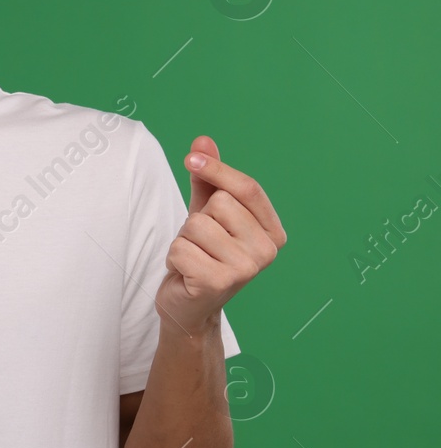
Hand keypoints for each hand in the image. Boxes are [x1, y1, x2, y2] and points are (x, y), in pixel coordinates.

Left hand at [155, 136, 286, 336]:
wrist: (189, 307)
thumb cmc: (202, 255)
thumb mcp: (206, 213)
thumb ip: (208, 179)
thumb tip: (203, 140)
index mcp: (273, 232)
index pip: (247, 188)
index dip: (217, 169)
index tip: (190, 158)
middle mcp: (267, 251)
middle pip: (219, 204)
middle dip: (197, 219)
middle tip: (200, 244)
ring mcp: (246, 269)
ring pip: (196, 225)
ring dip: (184, 240)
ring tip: (194, 258)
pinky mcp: (219, 283)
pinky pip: (180, 248)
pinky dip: (174, 258)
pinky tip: (186, 273)